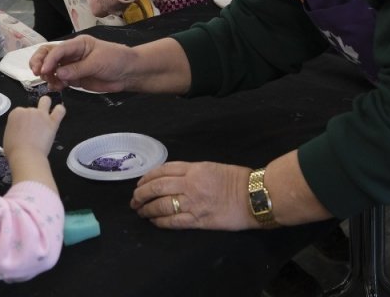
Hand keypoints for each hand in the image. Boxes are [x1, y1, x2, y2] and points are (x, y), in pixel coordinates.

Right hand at [1, 95, 66, 160]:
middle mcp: (28, 110)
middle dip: (32, 116)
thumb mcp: (7, 136)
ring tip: (46, 115)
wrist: (26, 156)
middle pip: (32, 108)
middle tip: (33, 127)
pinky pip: (60, 110)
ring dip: (46, 105)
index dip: (22, 121)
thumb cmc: (14, 150)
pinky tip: (58, 113)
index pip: (20, 112)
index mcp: (15, 113)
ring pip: (46, 101)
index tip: (22, 129)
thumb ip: (14, 128)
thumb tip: (19, 131)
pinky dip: (59, 110)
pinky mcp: (52, 121)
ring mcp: (41, 114)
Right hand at [30, 35, 135, 92]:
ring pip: (52, 69)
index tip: (44, 70)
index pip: (58, 49)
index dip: (49, 59)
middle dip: (40, 62)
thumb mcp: (97, 62)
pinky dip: (55, 84)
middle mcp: (72, 54)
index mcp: (78, 44)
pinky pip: (60, 80)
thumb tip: (58, 73)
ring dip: (47, 75)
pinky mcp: (75, 78)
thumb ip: (78, 68)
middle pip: (49, 55)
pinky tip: (56, 88)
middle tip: (38, 73)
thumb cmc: (116, 60)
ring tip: (51, 83)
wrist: (129, 73)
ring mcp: (72, 66)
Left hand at [130, 162, 256, 230]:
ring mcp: (193, 203)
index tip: (140, 183)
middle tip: (134, 200)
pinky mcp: (199, 220)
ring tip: (140, 211)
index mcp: (194, 169)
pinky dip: (160, 221)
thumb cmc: (238, 180)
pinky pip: (173, 221)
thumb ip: (193, 172)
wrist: (255, 197)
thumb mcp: (212, 167)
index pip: (163, 170)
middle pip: (157, 187)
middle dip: (141, 194)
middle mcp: (190, 184)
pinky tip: (154, 221)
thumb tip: (174, 179)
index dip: (148, 177)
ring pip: (161, 205)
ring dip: (147, 209)